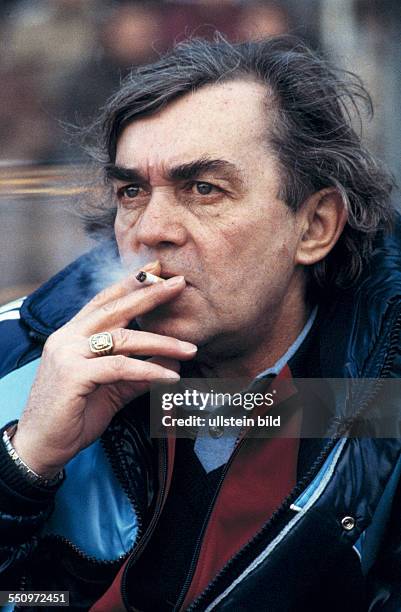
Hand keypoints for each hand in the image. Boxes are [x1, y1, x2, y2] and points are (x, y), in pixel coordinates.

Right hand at [12, 261, 195, 476]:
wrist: (42, 446)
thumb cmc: (74, 415)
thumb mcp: (111, 389)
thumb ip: (136, 373)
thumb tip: (169, 364)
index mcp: (72, 335)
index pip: (104, 302)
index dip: (130, 284)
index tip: (156, 270)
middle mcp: (67, 338)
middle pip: (115, 309)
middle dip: (149, 295)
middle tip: (179, 284)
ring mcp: (68, 354)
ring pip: (123, 338)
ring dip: (161, 343)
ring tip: (190, 349)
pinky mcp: (73, 375)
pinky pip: (120, 368)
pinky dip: (149, 371)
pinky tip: (171, 377)